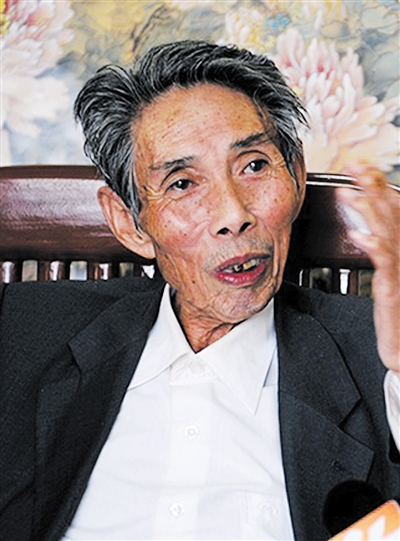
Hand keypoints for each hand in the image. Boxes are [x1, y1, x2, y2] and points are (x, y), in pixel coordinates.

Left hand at [336, 166, 399, 374]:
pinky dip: (373, 246)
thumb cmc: (398, 312)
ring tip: (348, 192)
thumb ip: (381, 250)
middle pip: (390, 213)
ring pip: (386, 231)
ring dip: (368, 209)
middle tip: (356, 167)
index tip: (361, 168)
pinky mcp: (392, 288)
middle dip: (372, 187)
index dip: (378, 186)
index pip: (393, 210)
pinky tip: (359, 234)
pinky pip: (384, 262)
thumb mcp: (390, 275)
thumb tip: (365, 228)